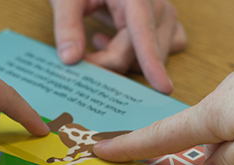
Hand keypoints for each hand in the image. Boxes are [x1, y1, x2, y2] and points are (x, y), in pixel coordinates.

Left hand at [49, 0, 186, 93]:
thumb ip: (66, 26)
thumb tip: (71, 60)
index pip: (143, 30)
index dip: (152, 61)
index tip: (163, 87)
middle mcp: (156, 2)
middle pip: (141, 50)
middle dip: (110, 62)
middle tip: (80, 58)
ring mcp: (164, 11)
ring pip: (155, 54)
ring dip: (124, 58)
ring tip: (97, 39)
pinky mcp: (166, 20)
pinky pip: (167, 47)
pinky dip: (142, 55)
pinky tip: (117, 40)